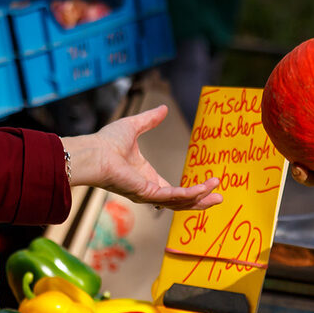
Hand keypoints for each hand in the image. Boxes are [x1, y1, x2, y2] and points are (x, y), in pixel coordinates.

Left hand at [62, 105, 222, 210]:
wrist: (93, 152)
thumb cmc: (106, 142)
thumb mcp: (134, 126)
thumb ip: (150, 120)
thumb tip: (164, 109)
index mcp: (147, 179)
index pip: (175, 191)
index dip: (193, 189)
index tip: (210, 183)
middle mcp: (149, 190)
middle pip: (181, 202)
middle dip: (202, 201)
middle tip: (220, 198)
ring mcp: (148, 194)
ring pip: (180, 203)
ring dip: (200, 198)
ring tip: (217, 193)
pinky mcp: (146, 193)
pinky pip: (173, 196)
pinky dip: (189, 194)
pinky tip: (203, 188)